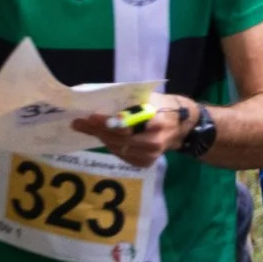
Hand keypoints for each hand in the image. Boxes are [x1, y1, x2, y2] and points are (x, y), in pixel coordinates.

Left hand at [75, 95, 198, 167]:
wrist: (183, 127)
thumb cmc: (164, 107)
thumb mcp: (151, 99)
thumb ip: (130, 104)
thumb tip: (101, 104)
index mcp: (157, 123)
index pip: (128, 125)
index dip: (108, 122)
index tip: (92, 116)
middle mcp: (154, 142)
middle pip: (118, 139)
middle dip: (98, 130)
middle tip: (79, 123)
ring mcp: (150, 155)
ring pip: (117, 148)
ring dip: (101, 137)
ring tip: (87, 127)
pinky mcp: (145, 163)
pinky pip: (121, 155)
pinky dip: (111, 145)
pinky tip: (104, 137)